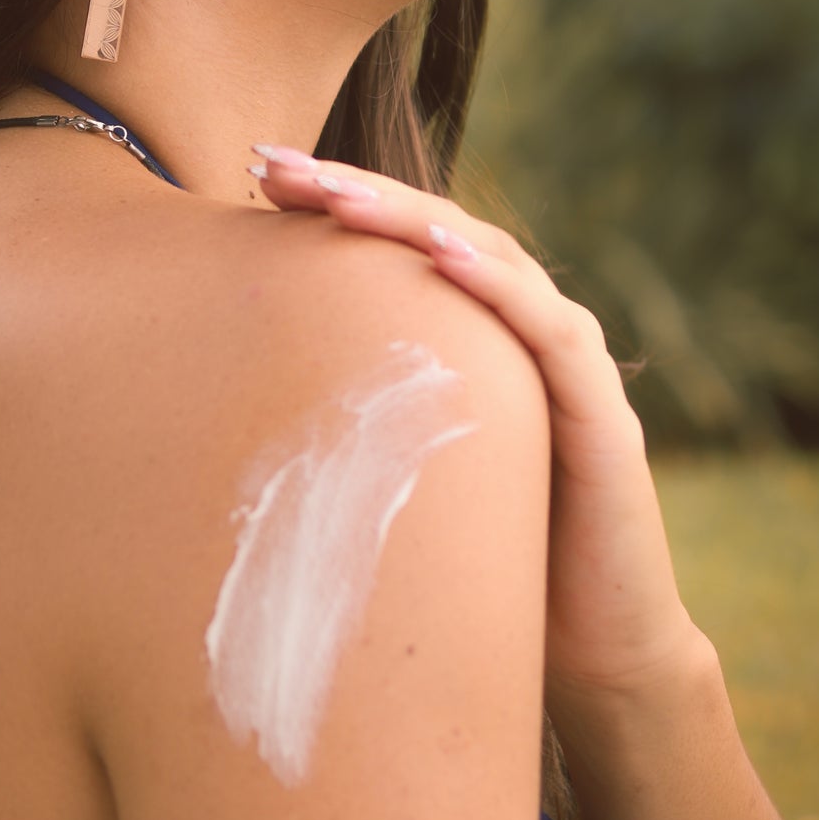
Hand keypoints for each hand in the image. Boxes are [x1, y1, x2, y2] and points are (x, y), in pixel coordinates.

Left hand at [249, 144, 706, 713]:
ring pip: (490, 260)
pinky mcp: (602, 415)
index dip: (332, 202)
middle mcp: (519, 332)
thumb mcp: (392, 473)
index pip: (397, 244)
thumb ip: (343, 419)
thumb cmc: (476, 566)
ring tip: (341, 195)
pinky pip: (552, 332)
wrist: (588, 658)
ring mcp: (566, 365)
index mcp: (468, 337)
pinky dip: (500, 287)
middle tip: (274, 161)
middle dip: (353, 191)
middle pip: (434, 231)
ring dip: (413, 220)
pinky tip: (446, 256)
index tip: (256, 171)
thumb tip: (216, 400)